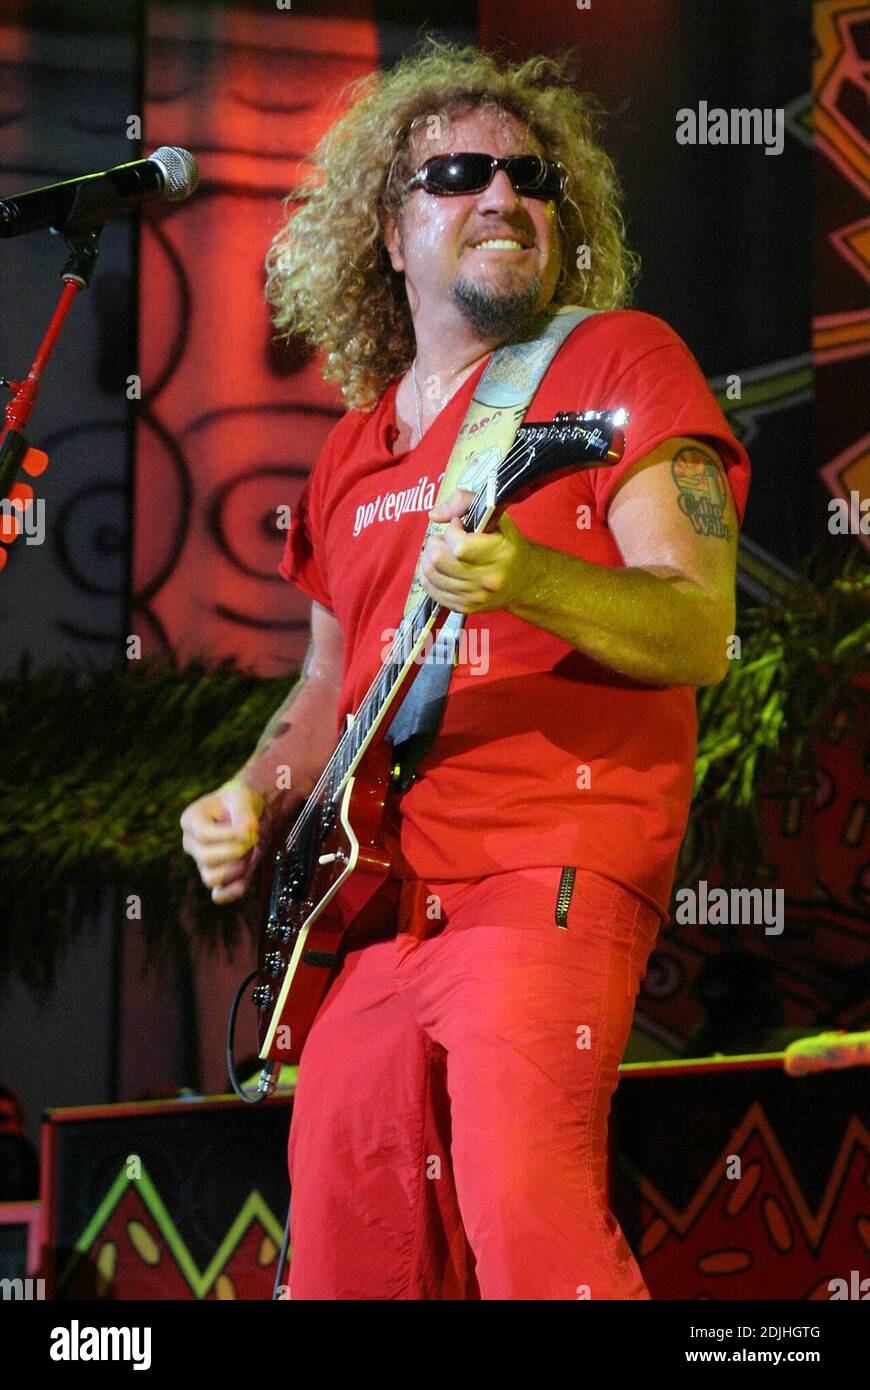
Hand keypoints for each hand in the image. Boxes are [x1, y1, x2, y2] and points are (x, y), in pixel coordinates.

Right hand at [180, 778, 269, 904]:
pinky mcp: (217, 877)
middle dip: (236, 851)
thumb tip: (246, 831)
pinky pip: (218, 895)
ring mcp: (201, 863)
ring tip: (250, 851)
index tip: (249, 829)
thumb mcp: (242, 796)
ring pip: (211, 878)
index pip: (203, 834)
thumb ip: (244, 813)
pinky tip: (246, 877)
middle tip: (252, 839)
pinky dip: (232, 892)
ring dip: (236, 868)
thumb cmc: (240, 802)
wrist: (248, 815)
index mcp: (191, 820)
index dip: (229, 835)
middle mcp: (191, 843)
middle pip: (206, 858)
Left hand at [419, 488, 533, 614]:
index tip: (458, 526)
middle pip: (438, 561)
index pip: (458, 545)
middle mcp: (488, 579)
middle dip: (435, 544)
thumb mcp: (496, 514)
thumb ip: (464, 501)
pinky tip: (440, 567)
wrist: (524, 580)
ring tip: (442, 552)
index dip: (451, 531)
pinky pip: (433, 591)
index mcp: (499, 554)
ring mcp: (475, 596)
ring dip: (429, 559)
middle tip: (445, 539)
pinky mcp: (464, 607)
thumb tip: (434, 515)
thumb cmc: (508, 544)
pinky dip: (429, 577)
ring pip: (430, 576)